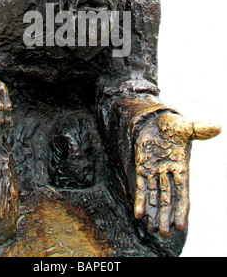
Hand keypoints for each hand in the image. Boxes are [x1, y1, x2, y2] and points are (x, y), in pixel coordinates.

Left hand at [134, 112, 220, 236]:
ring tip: (152, 229)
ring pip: (154, 196)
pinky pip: (141, 186)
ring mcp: (154, 171)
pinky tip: (138, 214)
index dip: (182, 209)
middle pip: (167, 199)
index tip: (181, 226)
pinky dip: (140, 199)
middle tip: (164, 234)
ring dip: (153, 212)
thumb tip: (217, 127)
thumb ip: (199, 129)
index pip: (182, 192)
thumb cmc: (174, 125)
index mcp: (181, 167)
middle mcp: (168, 173)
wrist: (156, 120)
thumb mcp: (185, 127)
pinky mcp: (142, 167)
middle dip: (166, 216)